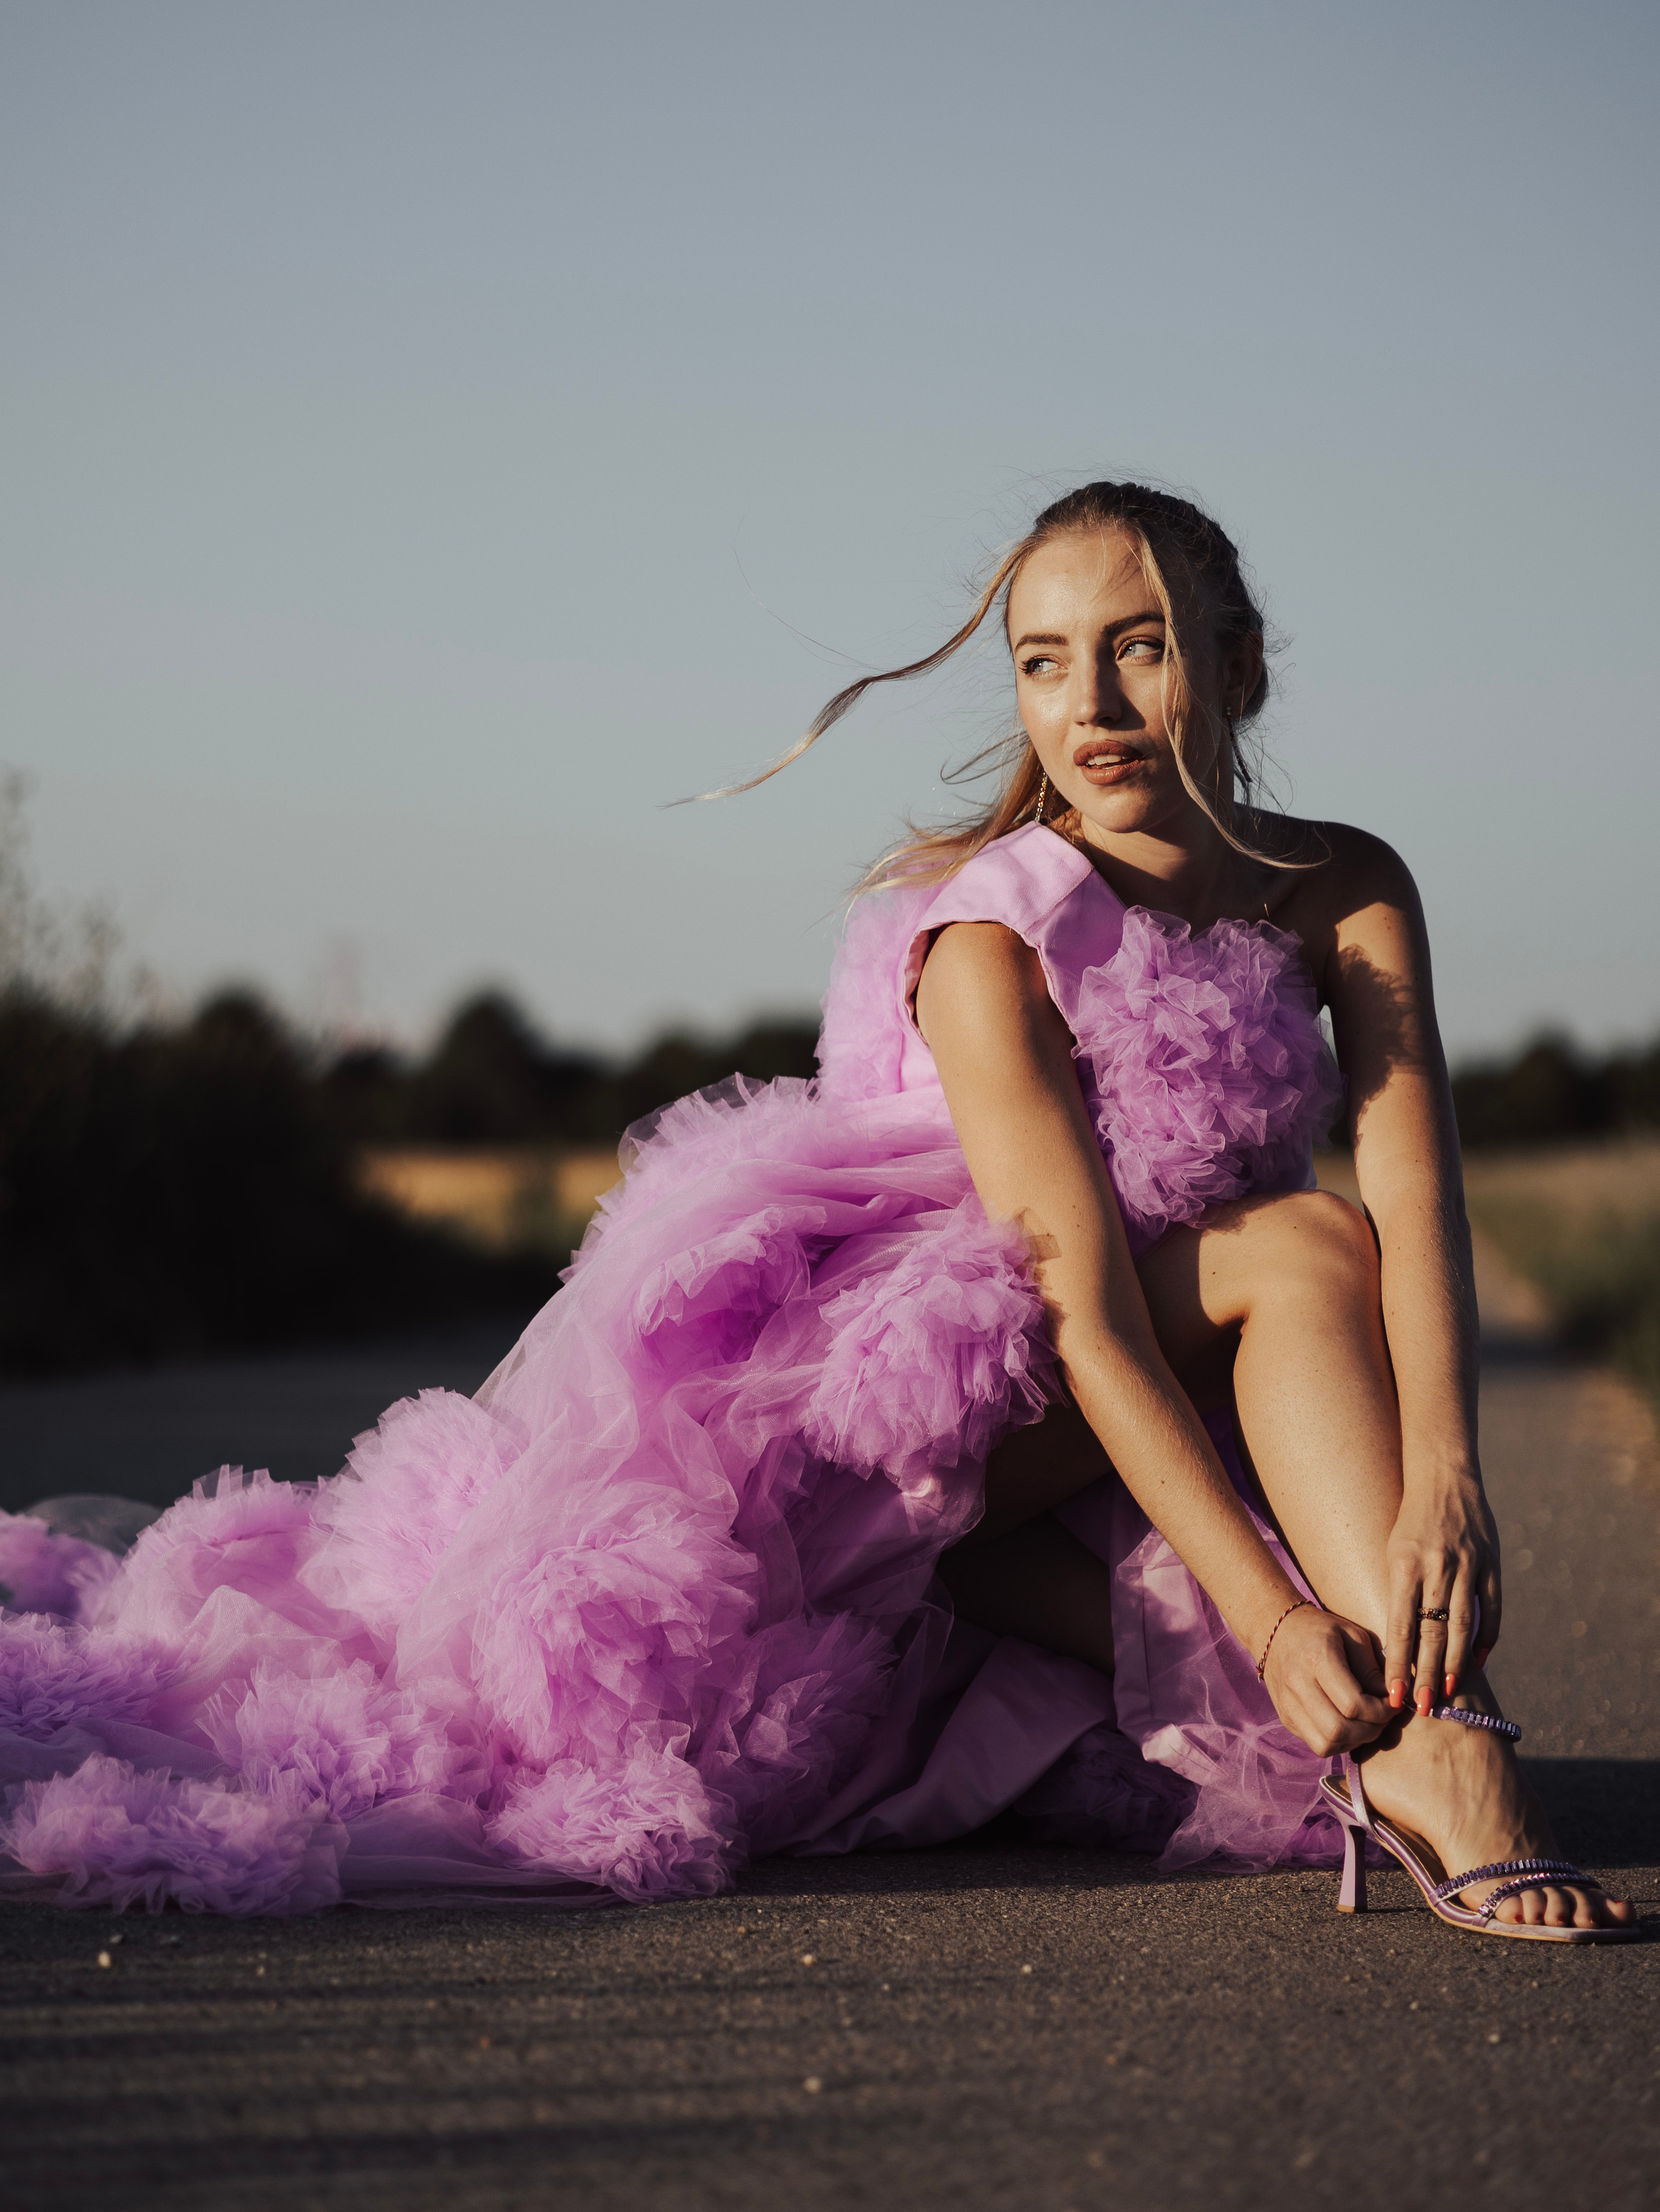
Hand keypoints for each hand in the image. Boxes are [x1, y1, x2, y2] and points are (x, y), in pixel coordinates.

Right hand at [1261, 1605, 1391, 1757]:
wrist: (1277, 1632)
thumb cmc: (1323, 1631)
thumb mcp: (1353, 1636)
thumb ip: (1373, 1669)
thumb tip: (1393, 1700)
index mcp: (1317, 1659)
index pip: (1353, 1704)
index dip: (1381, 1712)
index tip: (1393, 1703)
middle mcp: (1297, 1685)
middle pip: (1338, 1730)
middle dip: (1370, 1731)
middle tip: (1382, 1717)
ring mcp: (1288, 1705)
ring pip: (1326, 1744)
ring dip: (1354, 1741)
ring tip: (1366, 1723)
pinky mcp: (1286, 1718)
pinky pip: (1317, 1745)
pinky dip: (1339, 1742)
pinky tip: (1348, 1724)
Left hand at [1383, 1476, 1501, 1712]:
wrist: (1445, 1478)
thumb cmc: (1411, 1522)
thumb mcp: (1393, 1552)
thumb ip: (1400, 1594)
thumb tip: (1400, 1644)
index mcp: (1404, 1564)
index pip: (1400, 1625)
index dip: (1397, 1662)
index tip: (1393, 1694)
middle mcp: (1436, 1567)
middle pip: (1431, 1631)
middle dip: (1425, 1673)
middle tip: (1422, 1708)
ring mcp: (1467, 1566)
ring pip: (1461, 1625)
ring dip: (1454, 1662)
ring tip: (1448, 1692)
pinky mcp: (1491, 1564)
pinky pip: (1490, 1609)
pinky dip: (1485, 1637)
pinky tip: (1476, 1661)